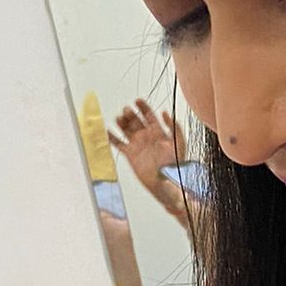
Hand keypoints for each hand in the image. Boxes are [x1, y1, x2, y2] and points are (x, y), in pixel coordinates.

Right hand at [108, 99, 194, 224]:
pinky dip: (112, 137)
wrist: (166, 184)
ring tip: (118, 118)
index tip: (137, 101)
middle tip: (126, 110)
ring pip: (127, 129)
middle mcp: (147, 136)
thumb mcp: (179, 144)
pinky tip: (107, 131)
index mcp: (159, 132)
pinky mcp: (130, 154)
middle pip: (136, 120)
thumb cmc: (175, 165)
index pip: (150, 115)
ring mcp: (138, 144)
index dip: (143, 107)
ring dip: (122, 123)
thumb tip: (166, 113)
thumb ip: (174, 128)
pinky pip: (119, 144)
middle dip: (131, 114)